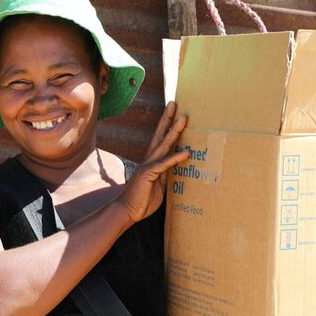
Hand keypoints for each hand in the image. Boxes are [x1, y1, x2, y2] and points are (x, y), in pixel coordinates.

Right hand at [116, 101, 188, 222]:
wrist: (127, 211)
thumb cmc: (143, 200)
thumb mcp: (159, 186)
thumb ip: (166, 174)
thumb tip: (175, 167)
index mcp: (152, 162)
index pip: (161, 140)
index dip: (167, 126)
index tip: (174, 113)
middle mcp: (149, 159)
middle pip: (161, 135)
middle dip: (168, 119)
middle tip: (175, 104)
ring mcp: (148, 165)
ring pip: (163, 144)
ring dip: (174, 131)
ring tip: (183, 118)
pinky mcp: (148, 174)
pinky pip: (164, 164)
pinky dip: (176, 158)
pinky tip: (187, 152)